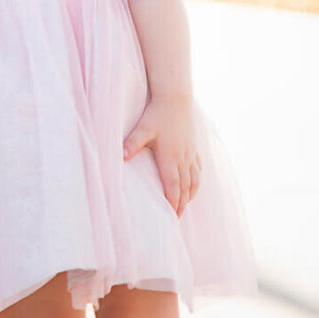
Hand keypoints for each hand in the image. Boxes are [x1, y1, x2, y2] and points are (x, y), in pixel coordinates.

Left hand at [122, 94, 202, 216]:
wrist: (175, 98)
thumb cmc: (157, 114)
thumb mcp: (142, 129)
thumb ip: (132, 144)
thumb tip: (120, 157)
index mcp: (170, 157)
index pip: (173, 187)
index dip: (173, 203)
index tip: (171, 217)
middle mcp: (183, 158)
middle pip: (185, 187)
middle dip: (181, 204)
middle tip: (177, 218)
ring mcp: (190, 153)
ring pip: (194, 180)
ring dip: (190, 194)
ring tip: (185, 205)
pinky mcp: (193, 146)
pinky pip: (198, 168)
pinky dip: (196, 180)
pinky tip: (193, 184)